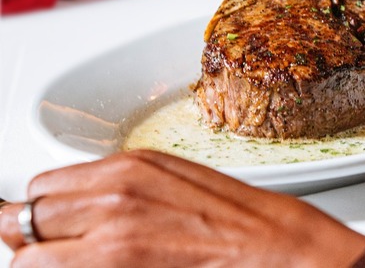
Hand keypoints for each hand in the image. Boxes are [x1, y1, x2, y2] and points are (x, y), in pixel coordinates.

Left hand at [0, 150, 364, 266]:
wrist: (276, 246)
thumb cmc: (239, 219)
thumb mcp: (173, 184)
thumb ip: (120, 190)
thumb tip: (79, 210)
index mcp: (129, 166)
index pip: (44, 187)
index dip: (44, 211)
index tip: (45, 226)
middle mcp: (113, 196)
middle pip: (28, 218)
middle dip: (35, 237)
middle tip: (54, 250)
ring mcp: (112, 237)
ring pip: (30, 256)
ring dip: (43, 261)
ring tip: (76, 263)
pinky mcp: (118, 267)